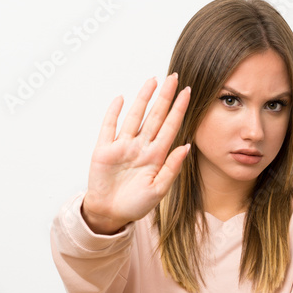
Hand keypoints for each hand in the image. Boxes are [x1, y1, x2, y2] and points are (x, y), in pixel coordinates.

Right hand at [82, 74, 191, 234]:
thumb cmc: (135, 204)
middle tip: (174, 77)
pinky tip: (121, 98)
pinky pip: (109, 127)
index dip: (179, 110)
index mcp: (156, 156)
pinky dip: (114, 112)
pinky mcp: (104, 150)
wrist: (110, 214)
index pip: (170, 127)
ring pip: (135, 117)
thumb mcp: (159, 189)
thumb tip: (187, 146)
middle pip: (155, 116)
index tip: (188, 93)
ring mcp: (122, 146)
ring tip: (153, 81)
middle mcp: (141, 147)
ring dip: (143, 98)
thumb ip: (172, 168)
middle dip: (165, 97)